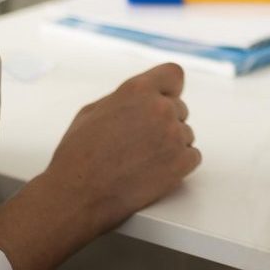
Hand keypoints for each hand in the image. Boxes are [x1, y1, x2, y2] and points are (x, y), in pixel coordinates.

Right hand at [42, 63, 201, 232]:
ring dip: (170, 146)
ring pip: (186, 134)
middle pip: (179, 109)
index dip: (169, 90)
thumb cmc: (78, 155)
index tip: (164, 101)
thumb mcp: (92, 111)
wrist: (77, 194)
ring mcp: (173, 135)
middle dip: (165, 123)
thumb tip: (138, 100)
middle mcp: (159, 108)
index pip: (173, 75)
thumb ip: (123, 100)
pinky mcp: (181, 162)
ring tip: (141, 161)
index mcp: (137, 90)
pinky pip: (193, 156)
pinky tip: (154, 172)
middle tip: (141, 143)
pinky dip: (179, 165)